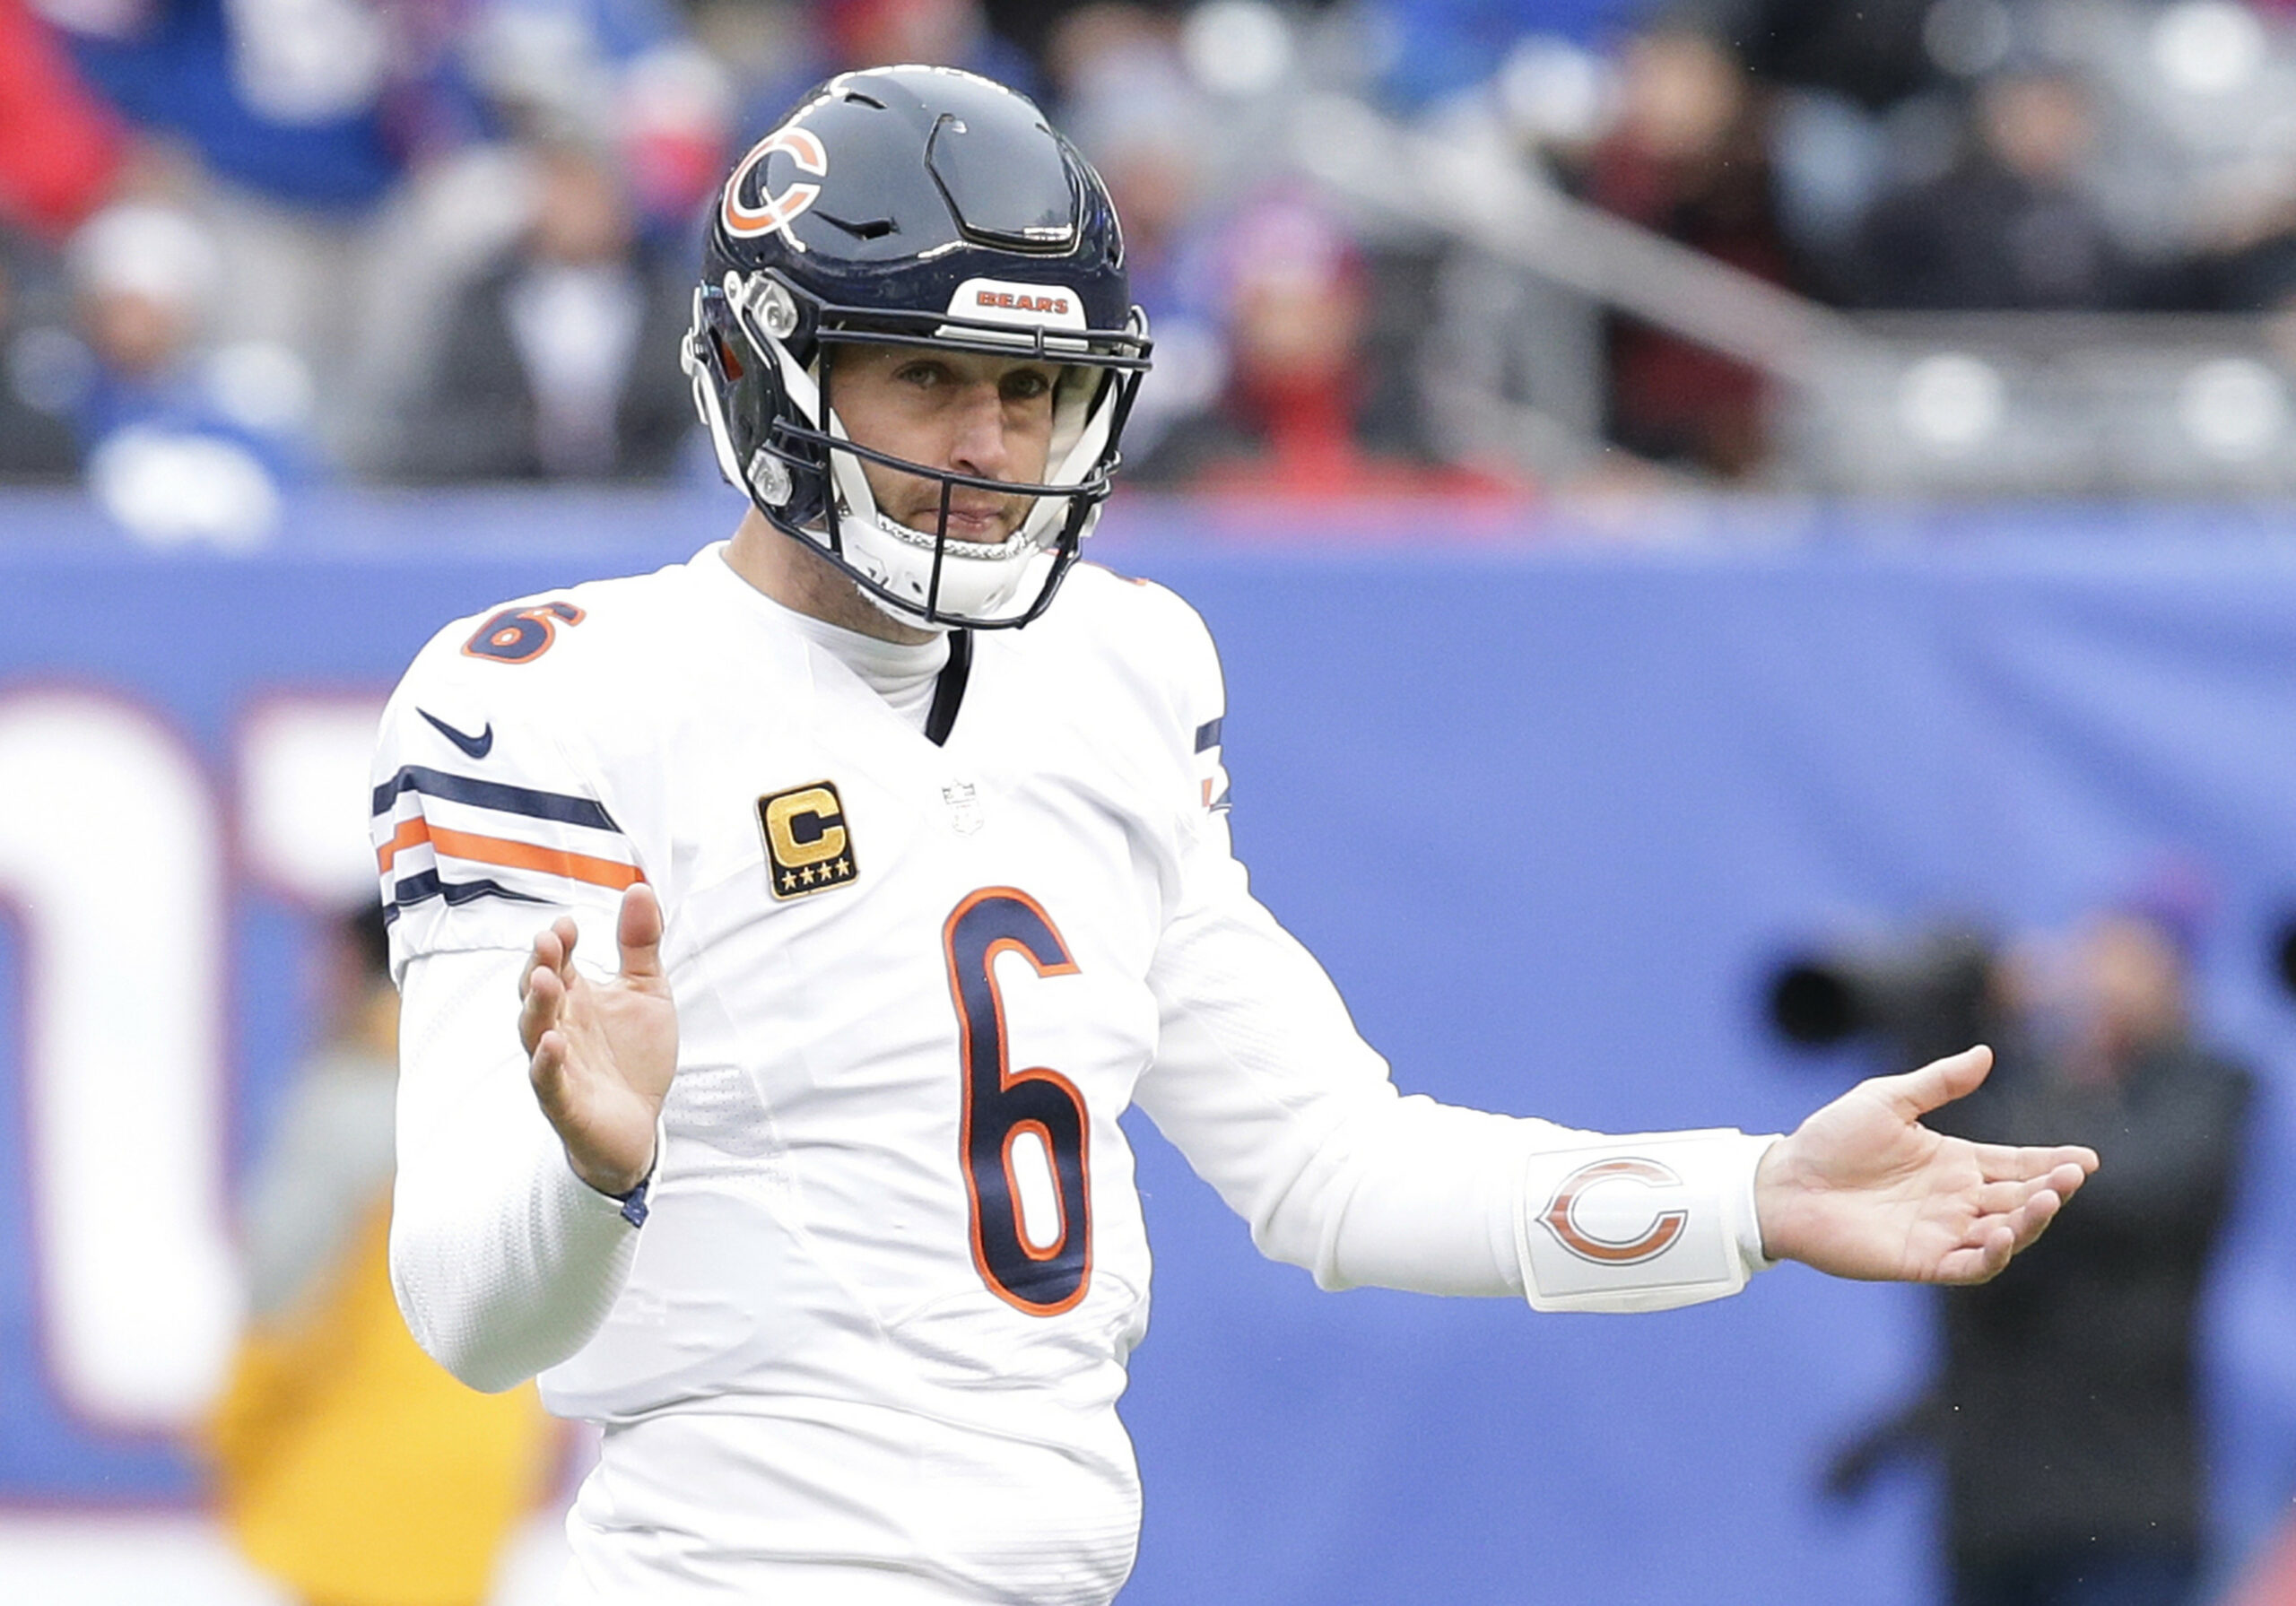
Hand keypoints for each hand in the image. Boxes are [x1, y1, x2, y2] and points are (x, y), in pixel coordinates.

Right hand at [518, 882, 677, 1196]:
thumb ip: (641, 944)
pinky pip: (547, 1080)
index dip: (559, 943)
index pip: (557, 962)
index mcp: (575, 997)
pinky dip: (547, 1062)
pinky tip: (553, 1043)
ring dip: (538, 1005)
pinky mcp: (564, 1101)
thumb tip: (640, 887)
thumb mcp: (647, 991)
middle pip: (537, 991)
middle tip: (549, 941)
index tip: (568, 924)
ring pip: (535, 1031)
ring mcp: (557, 1063)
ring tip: (546, 979)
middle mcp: (559, 1025)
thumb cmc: (634, 1056)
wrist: (639, 1124)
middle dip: (541, 965)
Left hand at [1754, 1046, 2096, 1283]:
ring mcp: (1942, 1231)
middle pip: (2020, 1198)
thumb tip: (1986, 1053)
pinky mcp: (1921, 1260)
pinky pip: (1969, 1265)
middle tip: (2071, 1175)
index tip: (2087, 1159)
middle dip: (2050, 1188)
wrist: (1784, 1181)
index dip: (2053, 1162)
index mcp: (1955, 1162)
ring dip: (2030, 1221)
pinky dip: (1992, 1254)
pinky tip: (2002, 1234)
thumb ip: (1938, 1082)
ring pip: (2004, 1233)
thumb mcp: (1887, 1100)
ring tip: (2044, 1199)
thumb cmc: (1832, 1138)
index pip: (2018, 1164)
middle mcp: (1957, 1199)